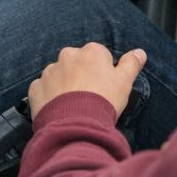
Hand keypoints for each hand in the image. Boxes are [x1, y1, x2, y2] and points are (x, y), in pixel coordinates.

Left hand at [28, 42, 146, 120]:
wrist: (75, 126)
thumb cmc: (103, 101)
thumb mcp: (124, 82)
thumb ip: (131, 64)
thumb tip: (140, 52)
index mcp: (91, 51)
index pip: (99, 55)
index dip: (103, 72)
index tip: (105, 87)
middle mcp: (68, 55)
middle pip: (77, 62)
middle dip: (82, 75)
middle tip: (89, 97)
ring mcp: (50, 71)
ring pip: (59, 75)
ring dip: (65, 85)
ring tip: (74, 106)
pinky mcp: (36, 87)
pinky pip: (43, 89)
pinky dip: (49, 96)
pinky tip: (59, 109)